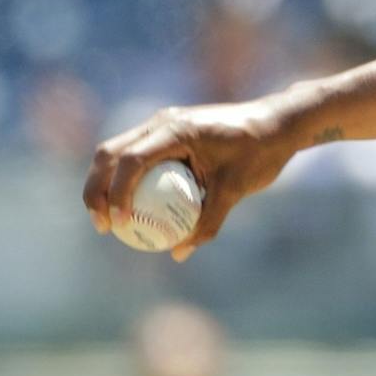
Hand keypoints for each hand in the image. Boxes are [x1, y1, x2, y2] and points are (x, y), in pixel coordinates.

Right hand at [83, 96, 304, 260]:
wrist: (279, 124)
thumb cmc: (261, 153)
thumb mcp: (236, 190)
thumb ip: (208, 221)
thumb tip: (178, 254)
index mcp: (176, 129)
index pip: (131, 160)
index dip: (118, 193)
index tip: (121, 223)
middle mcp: (161, 122)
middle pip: (109, 154)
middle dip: (97, 190)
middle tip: (103, 227)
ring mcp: (161, 125)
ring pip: (117, 152)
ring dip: (106, 185)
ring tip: (108, 222)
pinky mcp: (167, 133)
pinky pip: (137, 156)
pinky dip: (126, 180)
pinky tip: (130, 210)